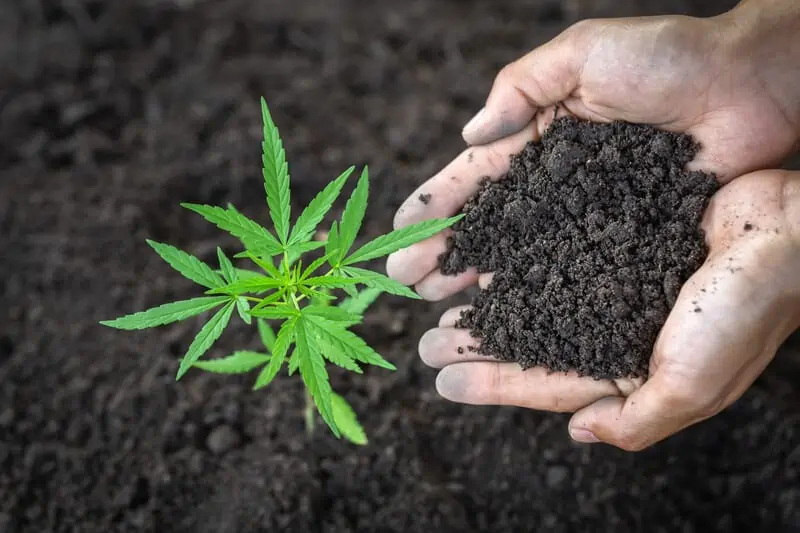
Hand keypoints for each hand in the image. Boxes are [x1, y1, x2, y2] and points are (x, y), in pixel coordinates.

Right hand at [386, 10, 799, 299]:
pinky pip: (573, 270)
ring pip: (523, 255)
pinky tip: (508, 314)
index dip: (437, 204)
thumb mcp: (583, 54)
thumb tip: (470, 136)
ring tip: (439, 309)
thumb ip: (521, 87)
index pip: (477, 176)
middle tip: (407, 285)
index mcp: (542, 135)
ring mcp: (590, 215)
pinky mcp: (625, 239)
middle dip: (445, 252)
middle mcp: (559, 182)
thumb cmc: (671, 59)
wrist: (754, 85)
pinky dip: (539, 294)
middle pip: (490, 225)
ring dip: (479, 281)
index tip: (399, 232)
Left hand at [418, 170, 799, 449]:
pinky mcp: (619, 235)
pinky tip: (488, 252)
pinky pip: (557, 246)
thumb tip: (579, 435)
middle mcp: (619, 326)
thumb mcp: (692, 383)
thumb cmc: (747, 309)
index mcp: (634, 368)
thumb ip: (638, 419)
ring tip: (443, 298)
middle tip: (427, 340)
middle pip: (534, 339)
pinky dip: (521, 254)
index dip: (496, 385)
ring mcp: (618, 279)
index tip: (444, 380)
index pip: (550, 384)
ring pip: (538, 293)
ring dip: (492, 298)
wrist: (788, 227)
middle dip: (481, 343)